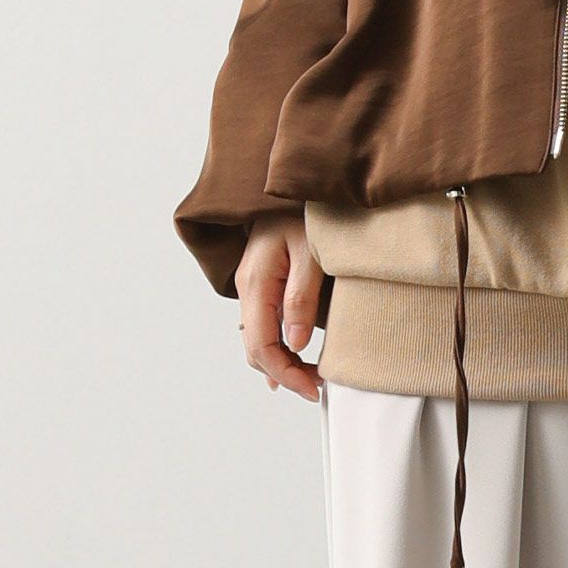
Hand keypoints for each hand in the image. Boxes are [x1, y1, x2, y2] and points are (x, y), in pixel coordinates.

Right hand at [235, 208, 324, 402]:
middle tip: (318, 387)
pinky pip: (263, 322)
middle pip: (256, 349)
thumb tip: (295, 344)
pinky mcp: (263, 280)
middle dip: (285, 373)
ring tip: (311, 377)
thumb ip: (301, 297)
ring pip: (258, 338)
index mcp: (256, 282)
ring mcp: (253, 284)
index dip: (286, 373)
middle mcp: (248, 286)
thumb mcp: (311, 252)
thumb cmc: (307, 210)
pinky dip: (277, 344)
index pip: (262, 346)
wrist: (297, 180)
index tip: (314, 387)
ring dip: (281, 361)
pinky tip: (292, 355)